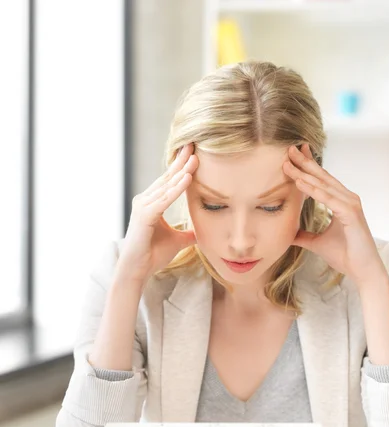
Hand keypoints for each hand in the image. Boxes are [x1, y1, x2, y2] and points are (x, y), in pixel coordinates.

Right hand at [117, 143, 198, 282]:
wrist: (138, 270)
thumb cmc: (153, 255)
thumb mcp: (177, 241)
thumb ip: (188, 234)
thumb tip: (201, 232)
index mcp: (152, 203)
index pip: (169, 181)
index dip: (181, 167)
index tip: (194, 153)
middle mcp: (145, 201)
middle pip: (167, 177)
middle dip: (181, 161)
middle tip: (194, 144)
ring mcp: (143, 207)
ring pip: (166, 186)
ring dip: (181, 171)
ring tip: (195, 158)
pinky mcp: (144, 216)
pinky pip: (164, 200)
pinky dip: (176, 189)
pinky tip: (187, 179)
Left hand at [283, 143, 386, 287]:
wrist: (363, 271)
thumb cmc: (346, 256)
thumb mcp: (317, 243)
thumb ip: (303, 236)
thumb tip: (288, 233)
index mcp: (342, 202)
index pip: (321, 181)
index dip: (307, 167)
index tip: (291, 157)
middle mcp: (348, 199)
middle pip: (322, 177)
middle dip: (304, 163)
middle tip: (288, 149)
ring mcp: (351, 205)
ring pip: (324, 185)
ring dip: (305, 174)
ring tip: (288, 164)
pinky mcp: (351, 214)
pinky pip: (329, 199)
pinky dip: (314, 191)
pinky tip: (300, 182)